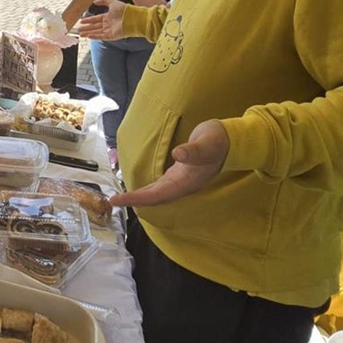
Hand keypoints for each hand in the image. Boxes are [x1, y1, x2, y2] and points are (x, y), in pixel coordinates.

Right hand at [74, 0, 125, 39]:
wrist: (133, 17)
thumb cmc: (124, 10)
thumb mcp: (112, 2)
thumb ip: (104, 0)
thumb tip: (95, 1)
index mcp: (108, 17)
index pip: (96, 19)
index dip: (88, 20)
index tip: (81, 21)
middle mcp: (108, 24)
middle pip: (94, 27)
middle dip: (86, 28)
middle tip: (78, 29)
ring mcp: (109, 30)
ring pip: (96, 32)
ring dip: (88, 33)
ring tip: (80, 34)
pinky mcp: (112, 36)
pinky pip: (101, 36)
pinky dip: (95, 36)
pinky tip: (88, 36)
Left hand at [110, 120, 228, 207]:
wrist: (231, 140)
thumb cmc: (218, 141)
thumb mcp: (207, 143)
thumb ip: (194, 150)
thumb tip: (178, 154)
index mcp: (187, 181)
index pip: (157, 195)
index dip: (137, 199)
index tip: (118, 200)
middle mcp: (182, 185)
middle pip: (154, 198)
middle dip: (133, 201)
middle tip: (112, 201)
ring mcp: (181, 180)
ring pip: (157, 194)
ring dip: (140, 197)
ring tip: (121, 199)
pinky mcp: (179, 174)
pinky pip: (160, 187)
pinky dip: (147, 190)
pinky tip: (139, 190)